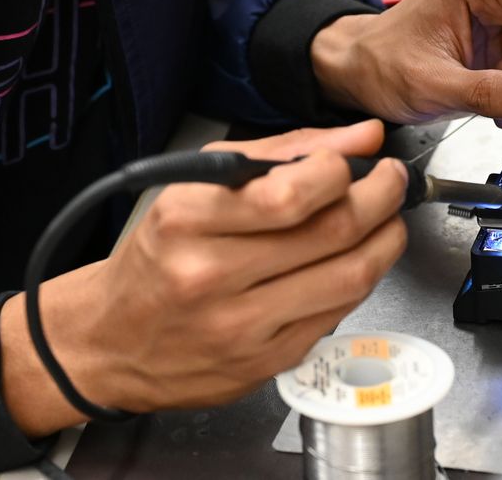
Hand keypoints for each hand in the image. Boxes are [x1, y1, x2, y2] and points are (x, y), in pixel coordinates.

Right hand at [0, 120, 406, 432]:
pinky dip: (357, 282)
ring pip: (347, 278)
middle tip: (390, 182)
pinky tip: (354, 262)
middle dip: (380, 198)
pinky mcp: (263, 364)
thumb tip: (358, 138)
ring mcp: (239, 328)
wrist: (110, 340)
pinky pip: (335, 315)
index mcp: (187, 222)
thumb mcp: (194, 185)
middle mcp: (210, 277)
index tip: (358, 159)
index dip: (343, 170)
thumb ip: (281, 154)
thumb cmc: (156, 257)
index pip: (290, 193)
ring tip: (386, 220)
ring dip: (384, 241)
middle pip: (331, 233)